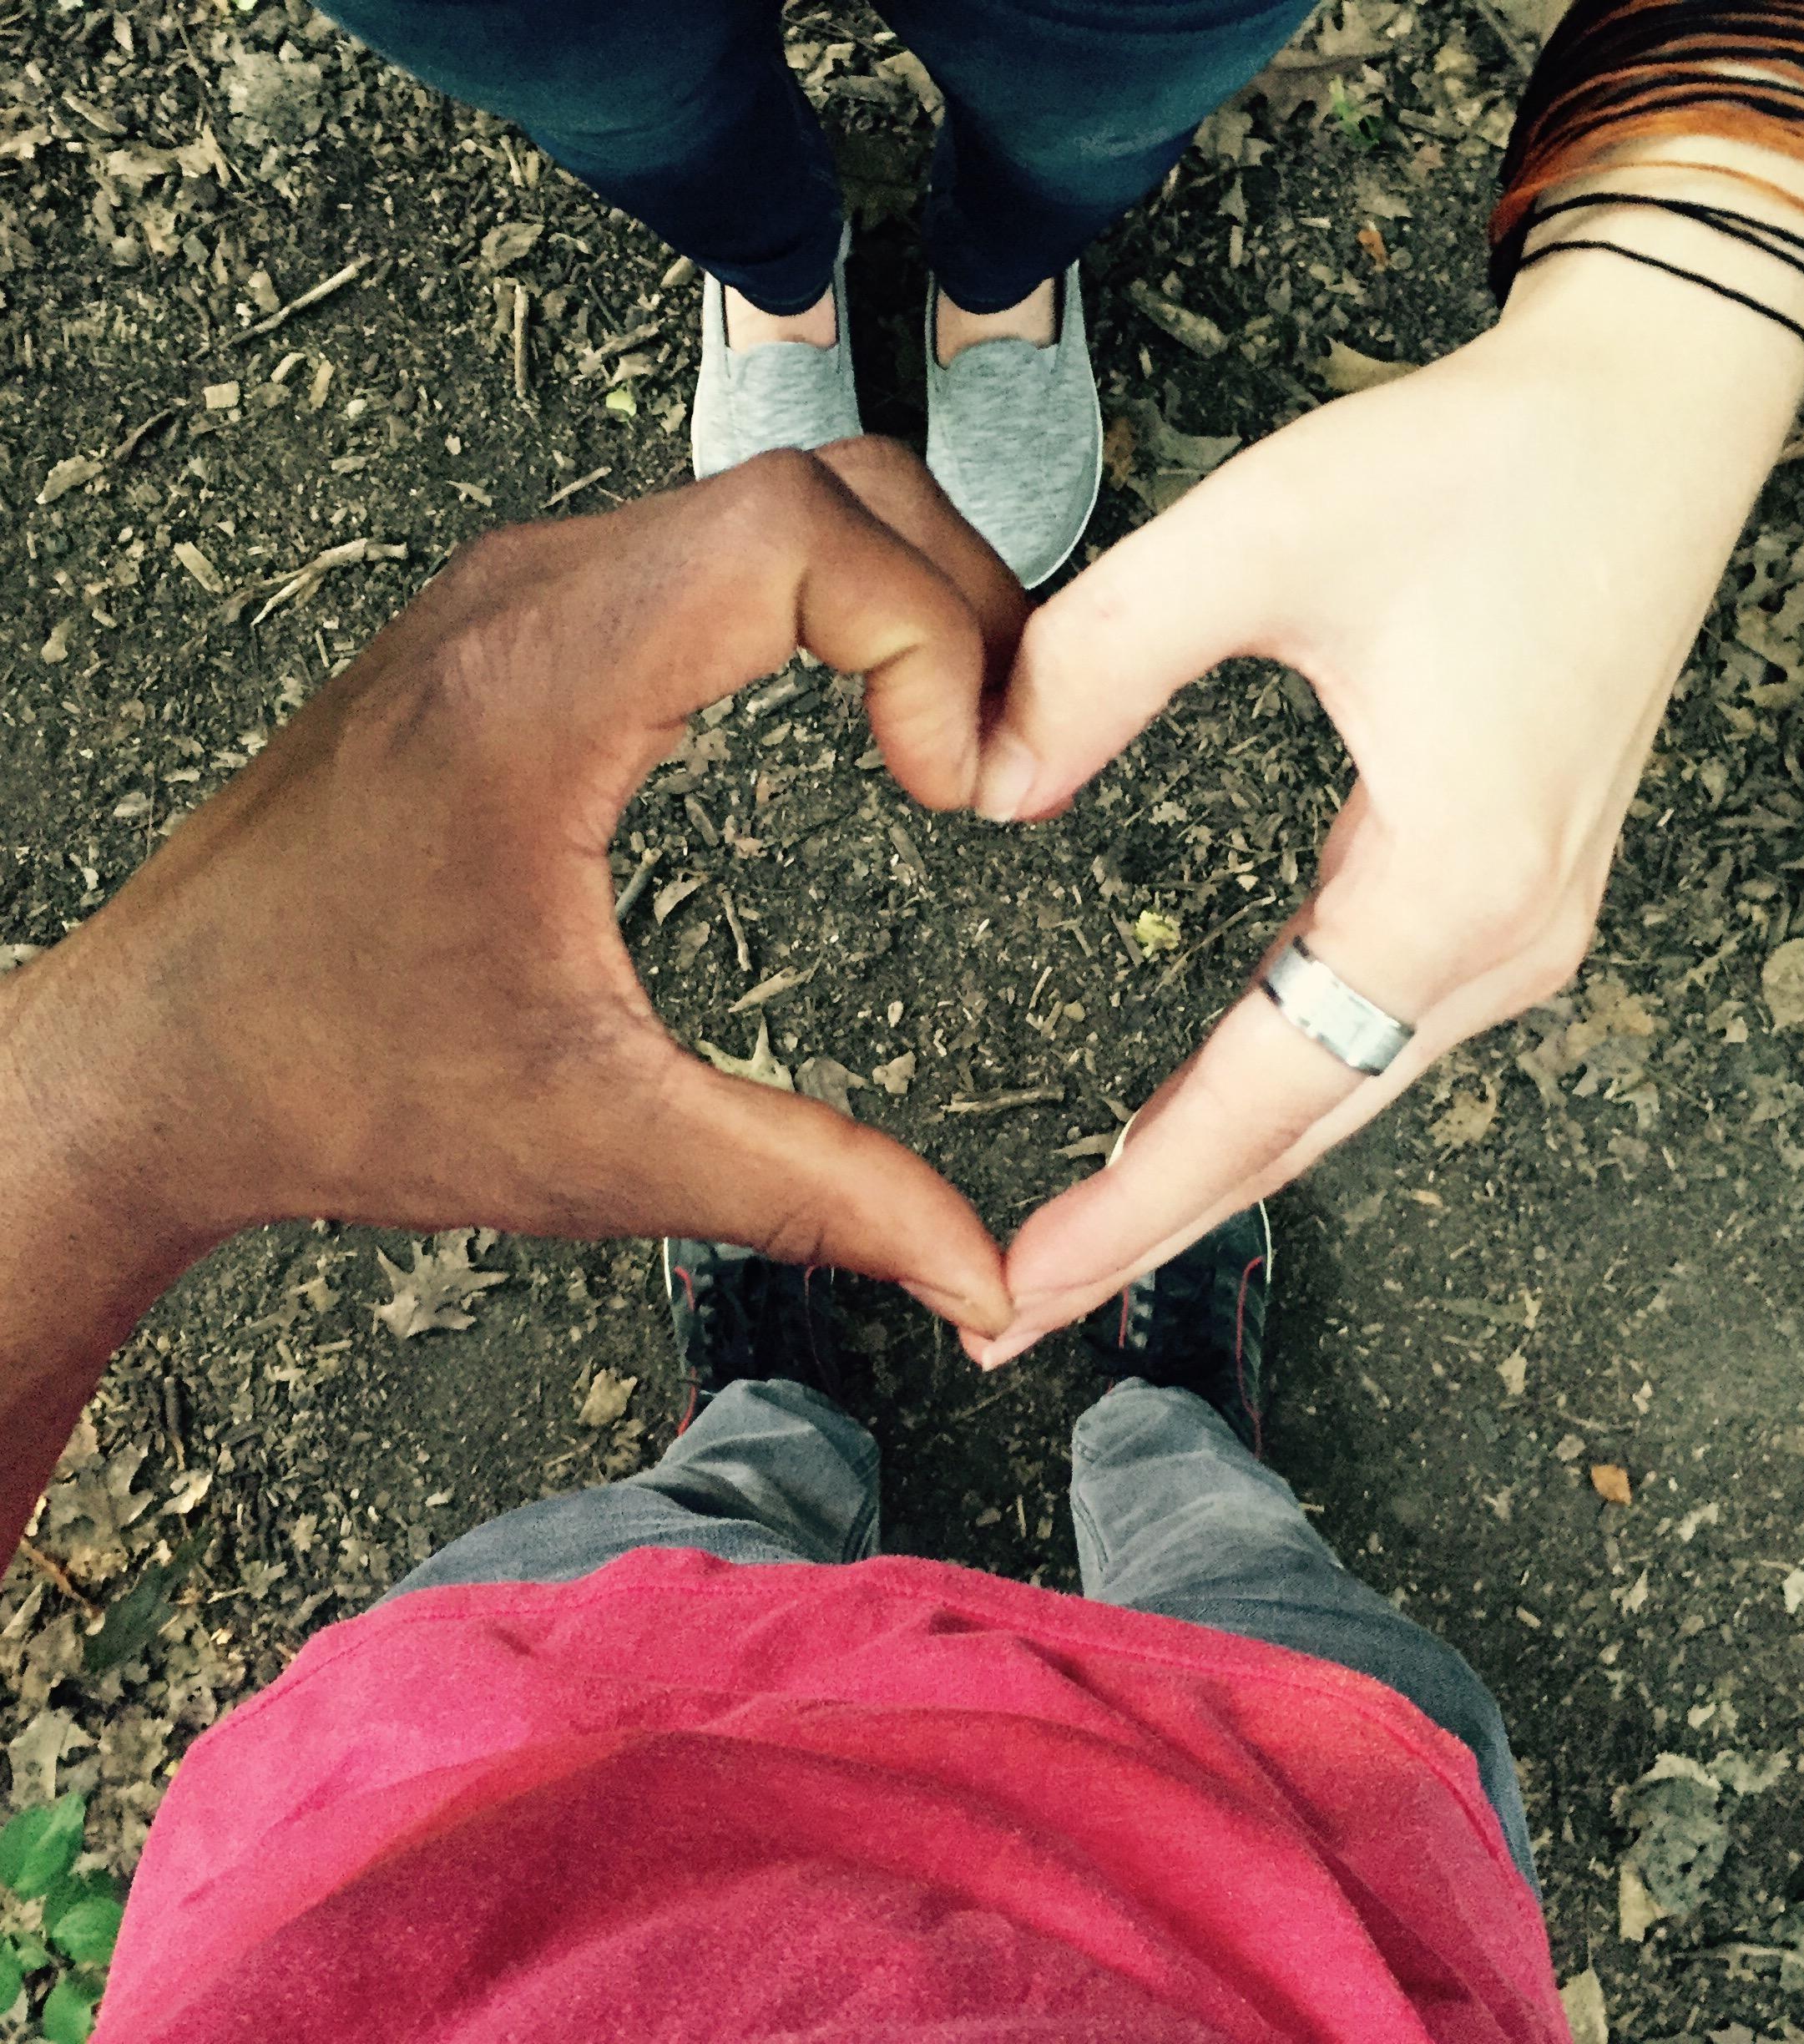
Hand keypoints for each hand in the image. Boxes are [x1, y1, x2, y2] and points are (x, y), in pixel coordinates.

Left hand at [27, 441, 1021, 1334]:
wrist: (159, 1057)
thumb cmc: (327, 1082)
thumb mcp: (603, 1151)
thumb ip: (817, 1197)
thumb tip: (975, 1271)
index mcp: (538, 692)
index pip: (804, 531)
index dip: (935, 638)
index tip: (958, 788)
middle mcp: (525, 603)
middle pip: (823, 487)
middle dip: (958, 603)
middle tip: (1003, 751)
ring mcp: (519, 598)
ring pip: (776, 500)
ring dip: (897, 600)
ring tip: (951, 739)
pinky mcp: (520, 625)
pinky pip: (715, 547)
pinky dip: (824, 606)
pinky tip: (854, 713)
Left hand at [965, 257, 1803, 1363]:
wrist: (1657, 413)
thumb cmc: (1485, 462)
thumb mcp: (1262, 533)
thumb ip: (1098, 659)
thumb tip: (987, 789)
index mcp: (1452, 887)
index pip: (1255, 1103)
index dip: (1126, 1208)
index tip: (1016, 1293)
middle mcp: (1505, 941)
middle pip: (1299, 1137)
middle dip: (1150, 1231)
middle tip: (1009, 1318)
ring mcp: (1524, 927)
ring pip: (1338, 1096)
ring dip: (1211, 1172)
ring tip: (1079, 1243)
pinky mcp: (1512, 890)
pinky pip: (1369, 1032)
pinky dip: (1272, 1093)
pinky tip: (1197, 1119)